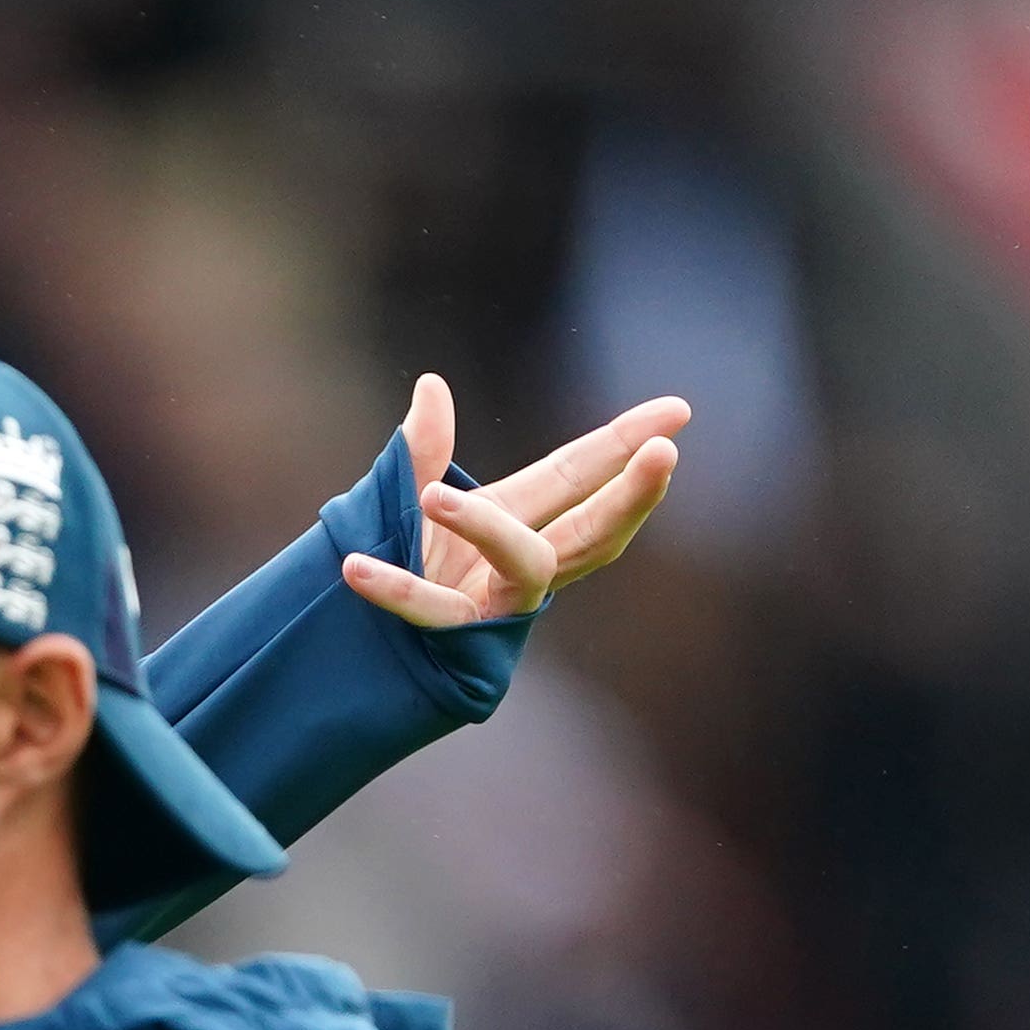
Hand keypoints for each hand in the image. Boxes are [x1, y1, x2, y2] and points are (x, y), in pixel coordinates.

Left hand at [337, 374, 683, 630]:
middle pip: (593, 530)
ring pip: (526, 567)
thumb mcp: (401, 499)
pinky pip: (432, 615)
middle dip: (631, 493)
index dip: (624, 445)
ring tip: (432, 498)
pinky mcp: (454, 645)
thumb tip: (433, 383)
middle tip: (664, 453)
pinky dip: (396, 591)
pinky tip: (357, 567)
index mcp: (514, 520)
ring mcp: (493, 605)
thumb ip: (420, 451)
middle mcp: (516, 565)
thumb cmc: (390, 563)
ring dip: (486, 528)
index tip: (678, 411)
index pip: (578, 475)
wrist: (350, 643)